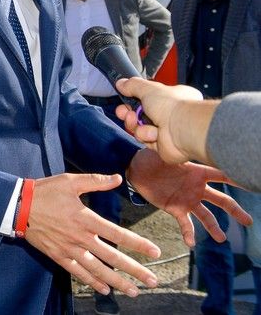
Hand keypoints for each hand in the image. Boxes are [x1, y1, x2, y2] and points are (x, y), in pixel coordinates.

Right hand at [25, 173, 159, 296]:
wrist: (18, 206)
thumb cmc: (45, 191)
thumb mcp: (70, 181)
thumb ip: (95, 181)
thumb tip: (117, 178)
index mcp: (85, 219)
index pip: (118, 234)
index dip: (138, 244)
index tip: (155, 253)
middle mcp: (80, 237)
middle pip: (112, 257)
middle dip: (134, 270)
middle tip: (152, 281)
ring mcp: (69, 249)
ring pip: (98, 270)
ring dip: (117, 281)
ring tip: (134, 291)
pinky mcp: (58, 255)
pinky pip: (78, 272)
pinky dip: (92, 282)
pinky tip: (105, 289)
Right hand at [114, 78, 211, 164]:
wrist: (181, 129)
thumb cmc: (173, 106)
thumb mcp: (148, 88)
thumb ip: (133, 85)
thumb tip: (121, 83)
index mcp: (170, 97)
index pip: (148, 98)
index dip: (134, 99)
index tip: (125, 98)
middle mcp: (168, 114)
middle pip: (139, 114)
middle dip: (128, 113)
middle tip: (124, 112)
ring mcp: (165, 130)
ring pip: (139, 127)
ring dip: (134, 124)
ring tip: (136, 120)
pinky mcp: (161, 144)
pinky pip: (144, 139)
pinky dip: (145, 134)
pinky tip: (152, 133)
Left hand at [127, 148, 251, 245]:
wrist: (136, 169)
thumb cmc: (151, 157)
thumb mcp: (165, 153)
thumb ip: (177, 153)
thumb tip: (184, 141)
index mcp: (198, 173)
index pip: (221, 176)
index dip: (236, 179)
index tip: (251, 183)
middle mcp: (197, 188)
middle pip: (221, 201)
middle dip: (235, 211)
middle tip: (249, 221)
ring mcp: (188, 200)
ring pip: (206, 216)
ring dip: (214, 228)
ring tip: (221, 239)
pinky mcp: (176, 209)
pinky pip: (185, 223)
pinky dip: (189, 233)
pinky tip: (191, 243)